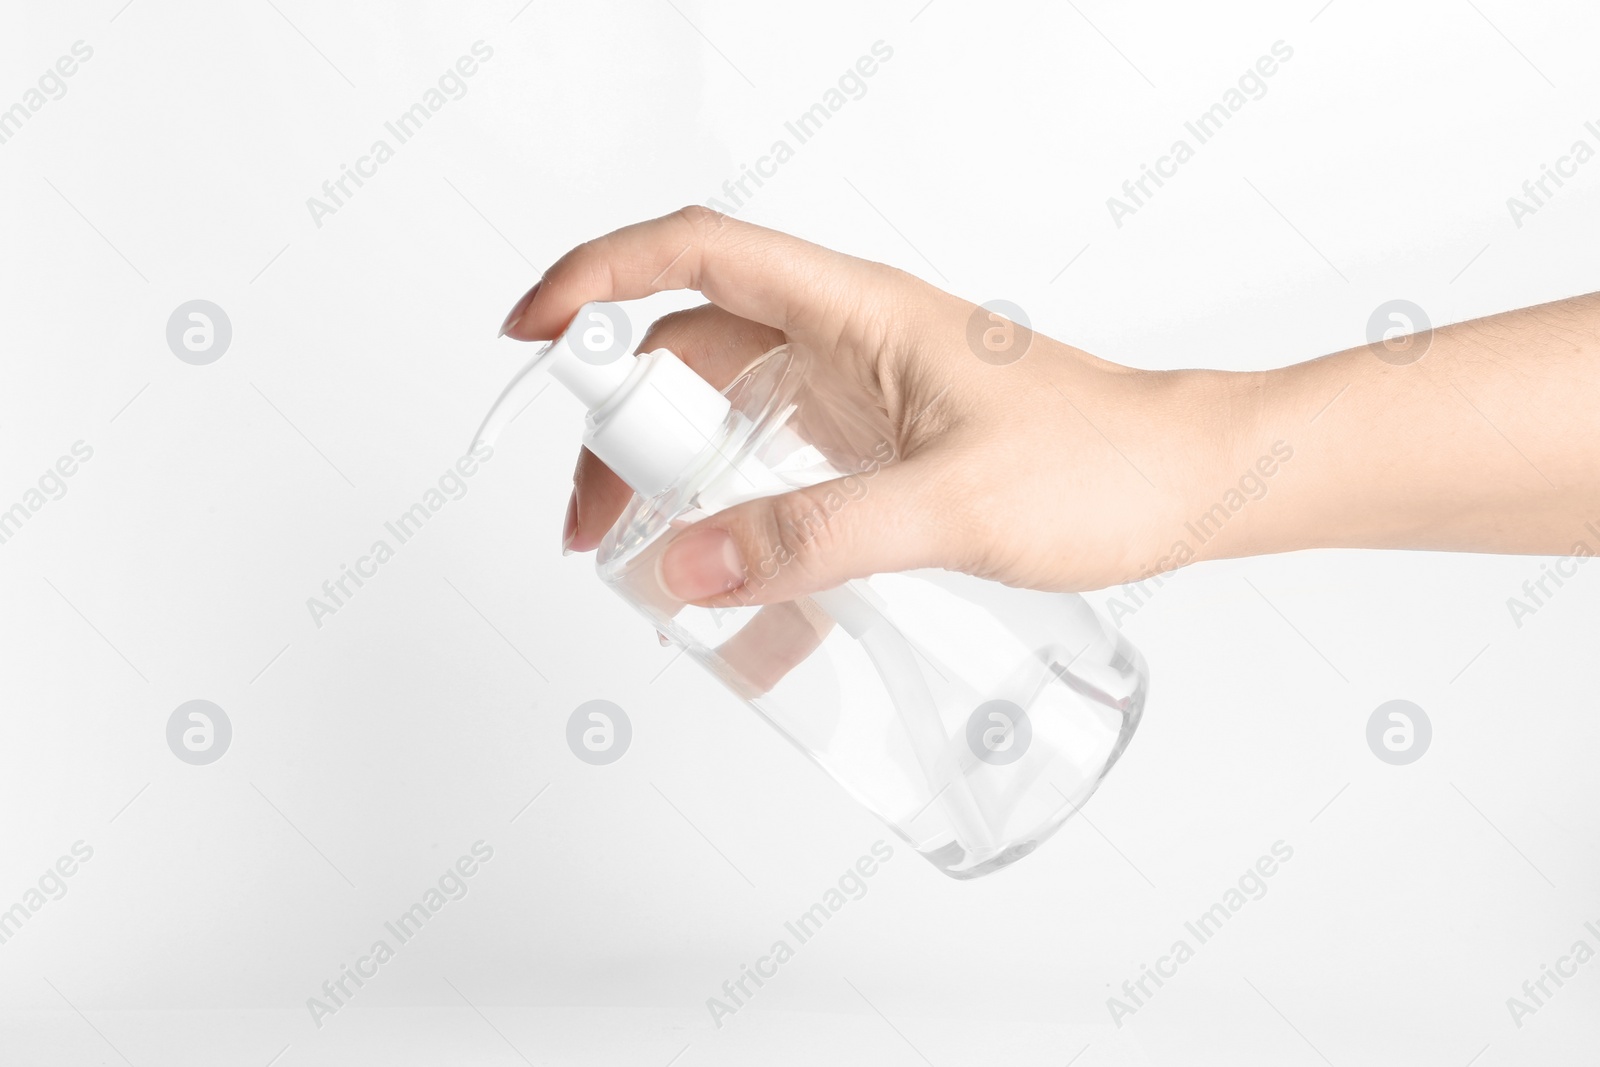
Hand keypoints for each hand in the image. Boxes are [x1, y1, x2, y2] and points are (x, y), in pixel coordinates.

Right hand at [499, 207, 1228, 605]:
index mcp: (857, 311)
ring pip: (728, 414)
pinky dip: (739, 519)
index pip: (699, 254)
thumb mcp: (950, 506)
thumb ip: (814, 538)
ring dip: (672, 476)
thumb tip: (684, 565)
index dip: (599, 276)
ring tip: (641, 560)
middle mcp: (847, 343)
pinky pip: (779, 470)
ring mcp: (860, 399)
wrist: (1194, 486)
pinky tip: (736, 590)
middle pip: (689, 348)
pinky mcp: (879, 451)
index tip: (532, 333)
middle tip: (590, 521)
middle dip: (620, 423)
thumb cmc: (1108, 464)